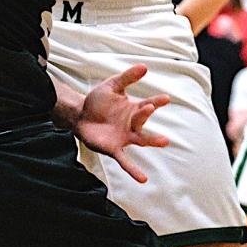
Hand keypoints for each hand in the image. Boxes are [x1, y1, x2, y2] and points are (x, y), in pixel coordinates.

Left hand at [74, 65, 169, 184]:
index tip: (166, 98)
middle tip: (151, 106)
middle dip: (146, 114)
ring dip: (152, 141)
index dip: (157, 101)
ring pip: (141, 140)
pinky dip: (134, 170)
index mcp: (133, 109)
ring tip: (164, 141)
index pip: (148, 104)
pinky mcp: (114, 148)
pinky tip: (143, 179)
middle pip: (143, 119)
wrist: (80, 115)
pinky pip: (126, 161)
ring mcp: (124, 137)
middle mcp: (132, 124)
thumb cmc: (98, 101)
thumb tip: (145, 66)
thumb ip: (127, 77)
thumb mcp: (112, 86)